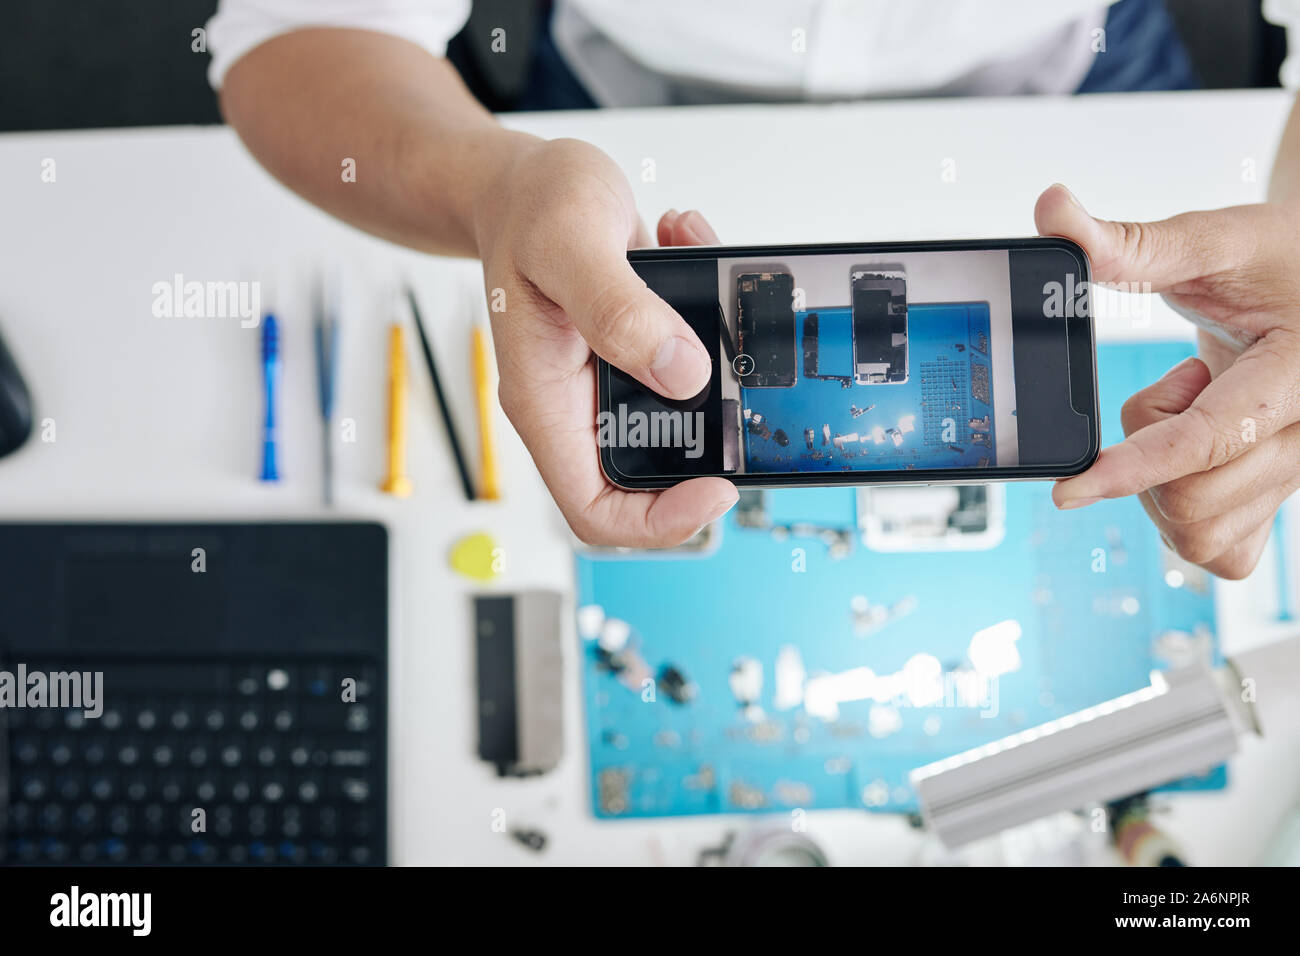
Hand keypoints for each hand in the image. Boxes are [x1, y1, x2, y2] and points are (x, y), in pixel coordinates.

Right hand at [474, 137, 736, 546]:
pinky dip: (711, 312)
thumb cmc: (525, 208)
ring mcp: (610, 380)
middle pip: (650, 475)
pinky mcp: (638, 350)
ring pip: (682, 416)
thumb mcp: (568, 245)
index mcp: (546, 402)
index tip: (716, 487)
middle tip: (742, 384)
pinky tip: (691, 248)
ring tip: (715, 288)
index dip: (660, 520)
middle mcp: (578, 403)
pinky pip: (690, 362)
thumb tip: (683, 372)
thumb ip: (620, 311)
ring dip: (717, 362)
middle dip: (708, 437)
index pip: (596, 509)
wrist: (519, 181)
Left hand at [1036, 184, 1299, 577]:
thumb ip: (1128, 240)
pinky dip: (1185, 520)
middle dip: (1147, 455)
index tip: (1070, 490)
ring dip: (1162, 486)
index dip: (1131, 467)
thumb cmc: (1275, 262)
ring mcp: (1295, 478)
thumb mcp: (1212, 241)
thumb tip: (1051, 211)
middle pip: (1191, 501)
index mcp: (1297, 377)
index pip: (1205, 441)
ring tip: (1192, 414)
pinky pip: (1221, 552)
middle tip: (1177, 388)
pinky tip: (1190, 467)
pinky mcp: (1278, 501)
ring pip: (1198, 534)